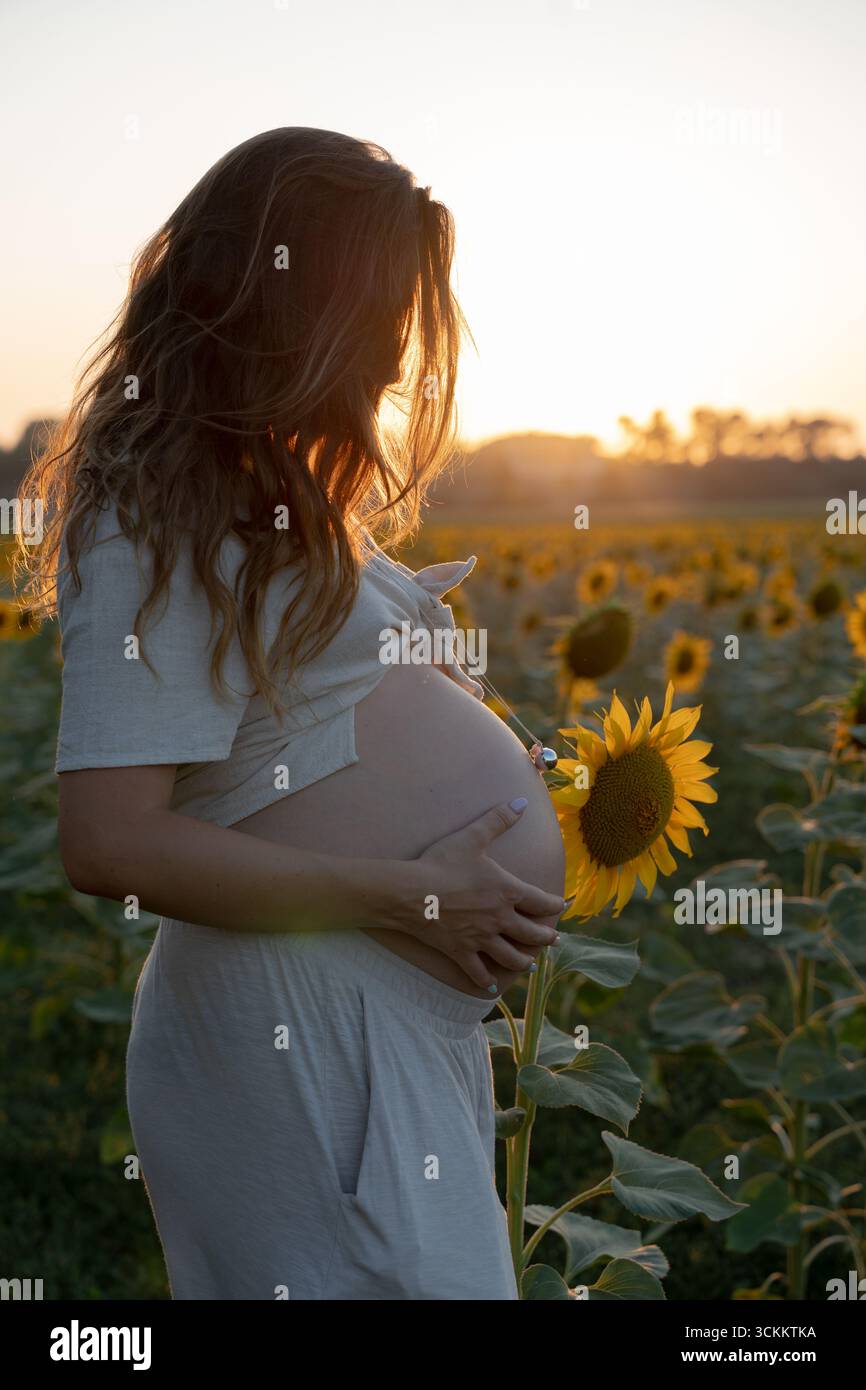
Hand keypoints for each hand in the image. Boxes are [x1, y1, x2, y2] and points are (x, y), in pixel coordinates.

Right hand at [394, 799, 564, 991]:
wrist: (411, 892)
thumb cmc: (442, 863)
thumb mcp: (473, 837)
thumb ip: (499, 820)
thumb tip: (522, 802)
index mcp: (508, 892)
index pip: (541, 902)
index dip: (555, 905)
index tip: (562, 906)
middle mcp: (500, 919)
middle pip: (532, 934)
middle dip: (546, 937)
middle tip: (553, 939)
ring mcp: (481, 939)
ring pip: (511, 958)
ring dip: (524, 961)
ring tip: (531, 963)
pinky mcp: (461, 952)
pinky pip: (477, 972)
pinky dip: (486, 981)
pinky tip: (492, 988)